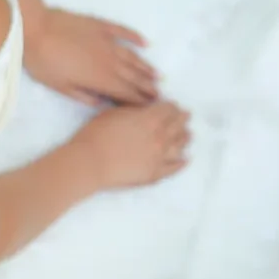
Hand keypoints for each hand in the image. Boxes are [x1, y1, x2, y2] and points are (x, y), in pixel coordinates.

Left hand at [25, 8, 157, 106]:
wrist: (35, 29)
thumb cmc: (43, 62)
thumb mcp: (60, 87)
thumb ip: (83, 96)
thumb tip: (101, 103)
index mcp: (100, 78)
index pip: (125, 92)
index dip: (138, 100)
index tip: (151, 106)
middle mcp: (109, 61)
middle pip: (133, 76)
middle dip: (147, 86)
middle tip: (159, 94)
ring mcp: (106, 41)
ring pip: (132, 56)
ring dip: (145, 67)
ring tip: (157, 76)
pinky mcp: (100, 25)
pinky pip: (122, 32)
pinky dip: (135, 37)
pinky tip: (145, 43)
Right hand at [70, 100, 191, 189]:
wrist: (90, 162)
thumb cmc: (96, 134)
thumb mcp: (114, 112)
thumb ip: (134, 110)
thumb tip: (145, 109)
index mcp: (151, 118)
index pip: (170, 108)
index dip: (172, 105)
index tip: (172, 105)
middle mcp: (160, 137)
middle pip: (178, 125)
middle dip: (182, 118)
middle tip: (185, 116)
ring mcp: (160, 157)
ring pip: (180, 145)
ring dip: (185, 138)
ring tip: (188, 135)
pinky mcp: (155, 173)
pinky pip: (173, 168)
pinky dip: (181, 163)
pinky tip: (185, 160)